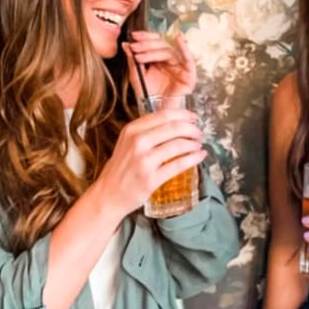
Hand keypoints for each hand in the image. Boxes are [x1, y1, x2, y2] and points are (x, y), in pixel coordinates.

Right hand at [90, 107, 204, 218]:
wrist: (109, 194)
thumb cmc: (121, 168)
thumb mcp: (126, 143)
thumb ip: (145, 131)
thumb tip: (176, 123)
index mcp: (131, 130)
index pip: (164, 115)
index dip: (184, 115)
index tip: (194, 118)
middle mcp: (137, 142)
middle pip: (174, 127)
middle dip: (192, 129)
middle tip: (199, 133)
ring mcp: (144, 161)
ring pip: (178, 145)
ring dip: (194, 144)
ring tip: (198, 145)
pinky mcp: (151, 178)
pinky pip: (179, 164)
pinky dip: (194, 158)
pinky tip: (200, 156)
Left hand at [123, 30, 195, 95]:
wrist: (155, 111)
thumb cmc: (148, 95)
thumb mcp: (136, 76)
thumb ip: (132, 61)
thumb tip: (125, 44)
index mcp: (158, 59)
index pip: (154, 42)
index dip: (145, 37)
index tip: (133, 36)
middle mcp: (170, 61)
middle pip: (161, 45)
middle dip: (146, 44)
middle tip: (134, 47)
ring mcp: (180, 66)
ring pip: (169, 51)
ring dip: (153, 51)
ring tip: (140, 55)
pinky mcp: (189, 74)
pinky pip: (189, 59)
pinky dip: (185, 48)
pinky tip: (179, 39)